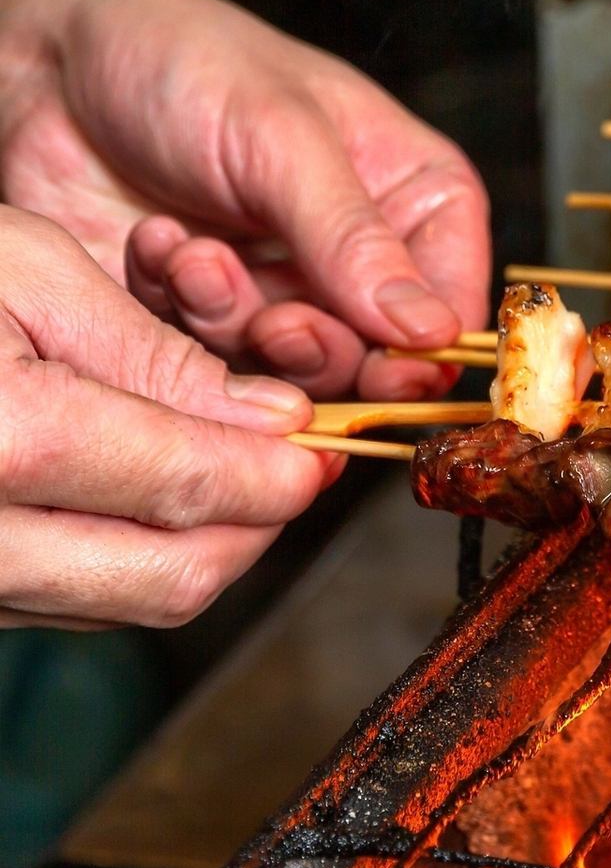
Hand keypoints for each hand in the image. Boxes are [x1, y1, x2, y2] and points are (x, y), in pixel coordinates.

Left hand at [0, 0, 490, 399]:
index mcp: (410, 194)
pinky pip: (219, 364)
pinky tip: (159, 247)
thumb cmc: (184, 62)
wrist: (51, 66)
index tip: (390, 361)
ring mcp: (287, 288)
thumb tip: (431, 328)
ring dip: (238, 324)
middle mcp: (359, 253)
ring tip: (193, 256)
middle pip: (380, 356)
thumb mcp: (282, 137)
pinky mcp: (217, 317)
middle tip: (274, 317)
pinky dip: (183, 315)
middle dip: (319, 344)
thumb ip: (354, 238)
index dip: (427, 345)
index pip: (453, 299)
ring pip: (298, 372)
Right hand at [0, 207, 334, 628]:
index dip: (277, 473)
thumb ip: (155, 355)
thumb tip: (265, 419)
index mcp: (0, 441)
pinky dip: (143, 553)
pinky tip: (165, 492)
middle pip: (174, 576)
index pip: (186, 486)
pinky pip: (78, 596)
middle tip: (297, 466)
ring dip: (208, 542)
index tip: (323, 448)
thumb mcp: (32, 268)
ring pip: (133, 599)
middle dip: (256, 523)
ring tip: (241, 472)